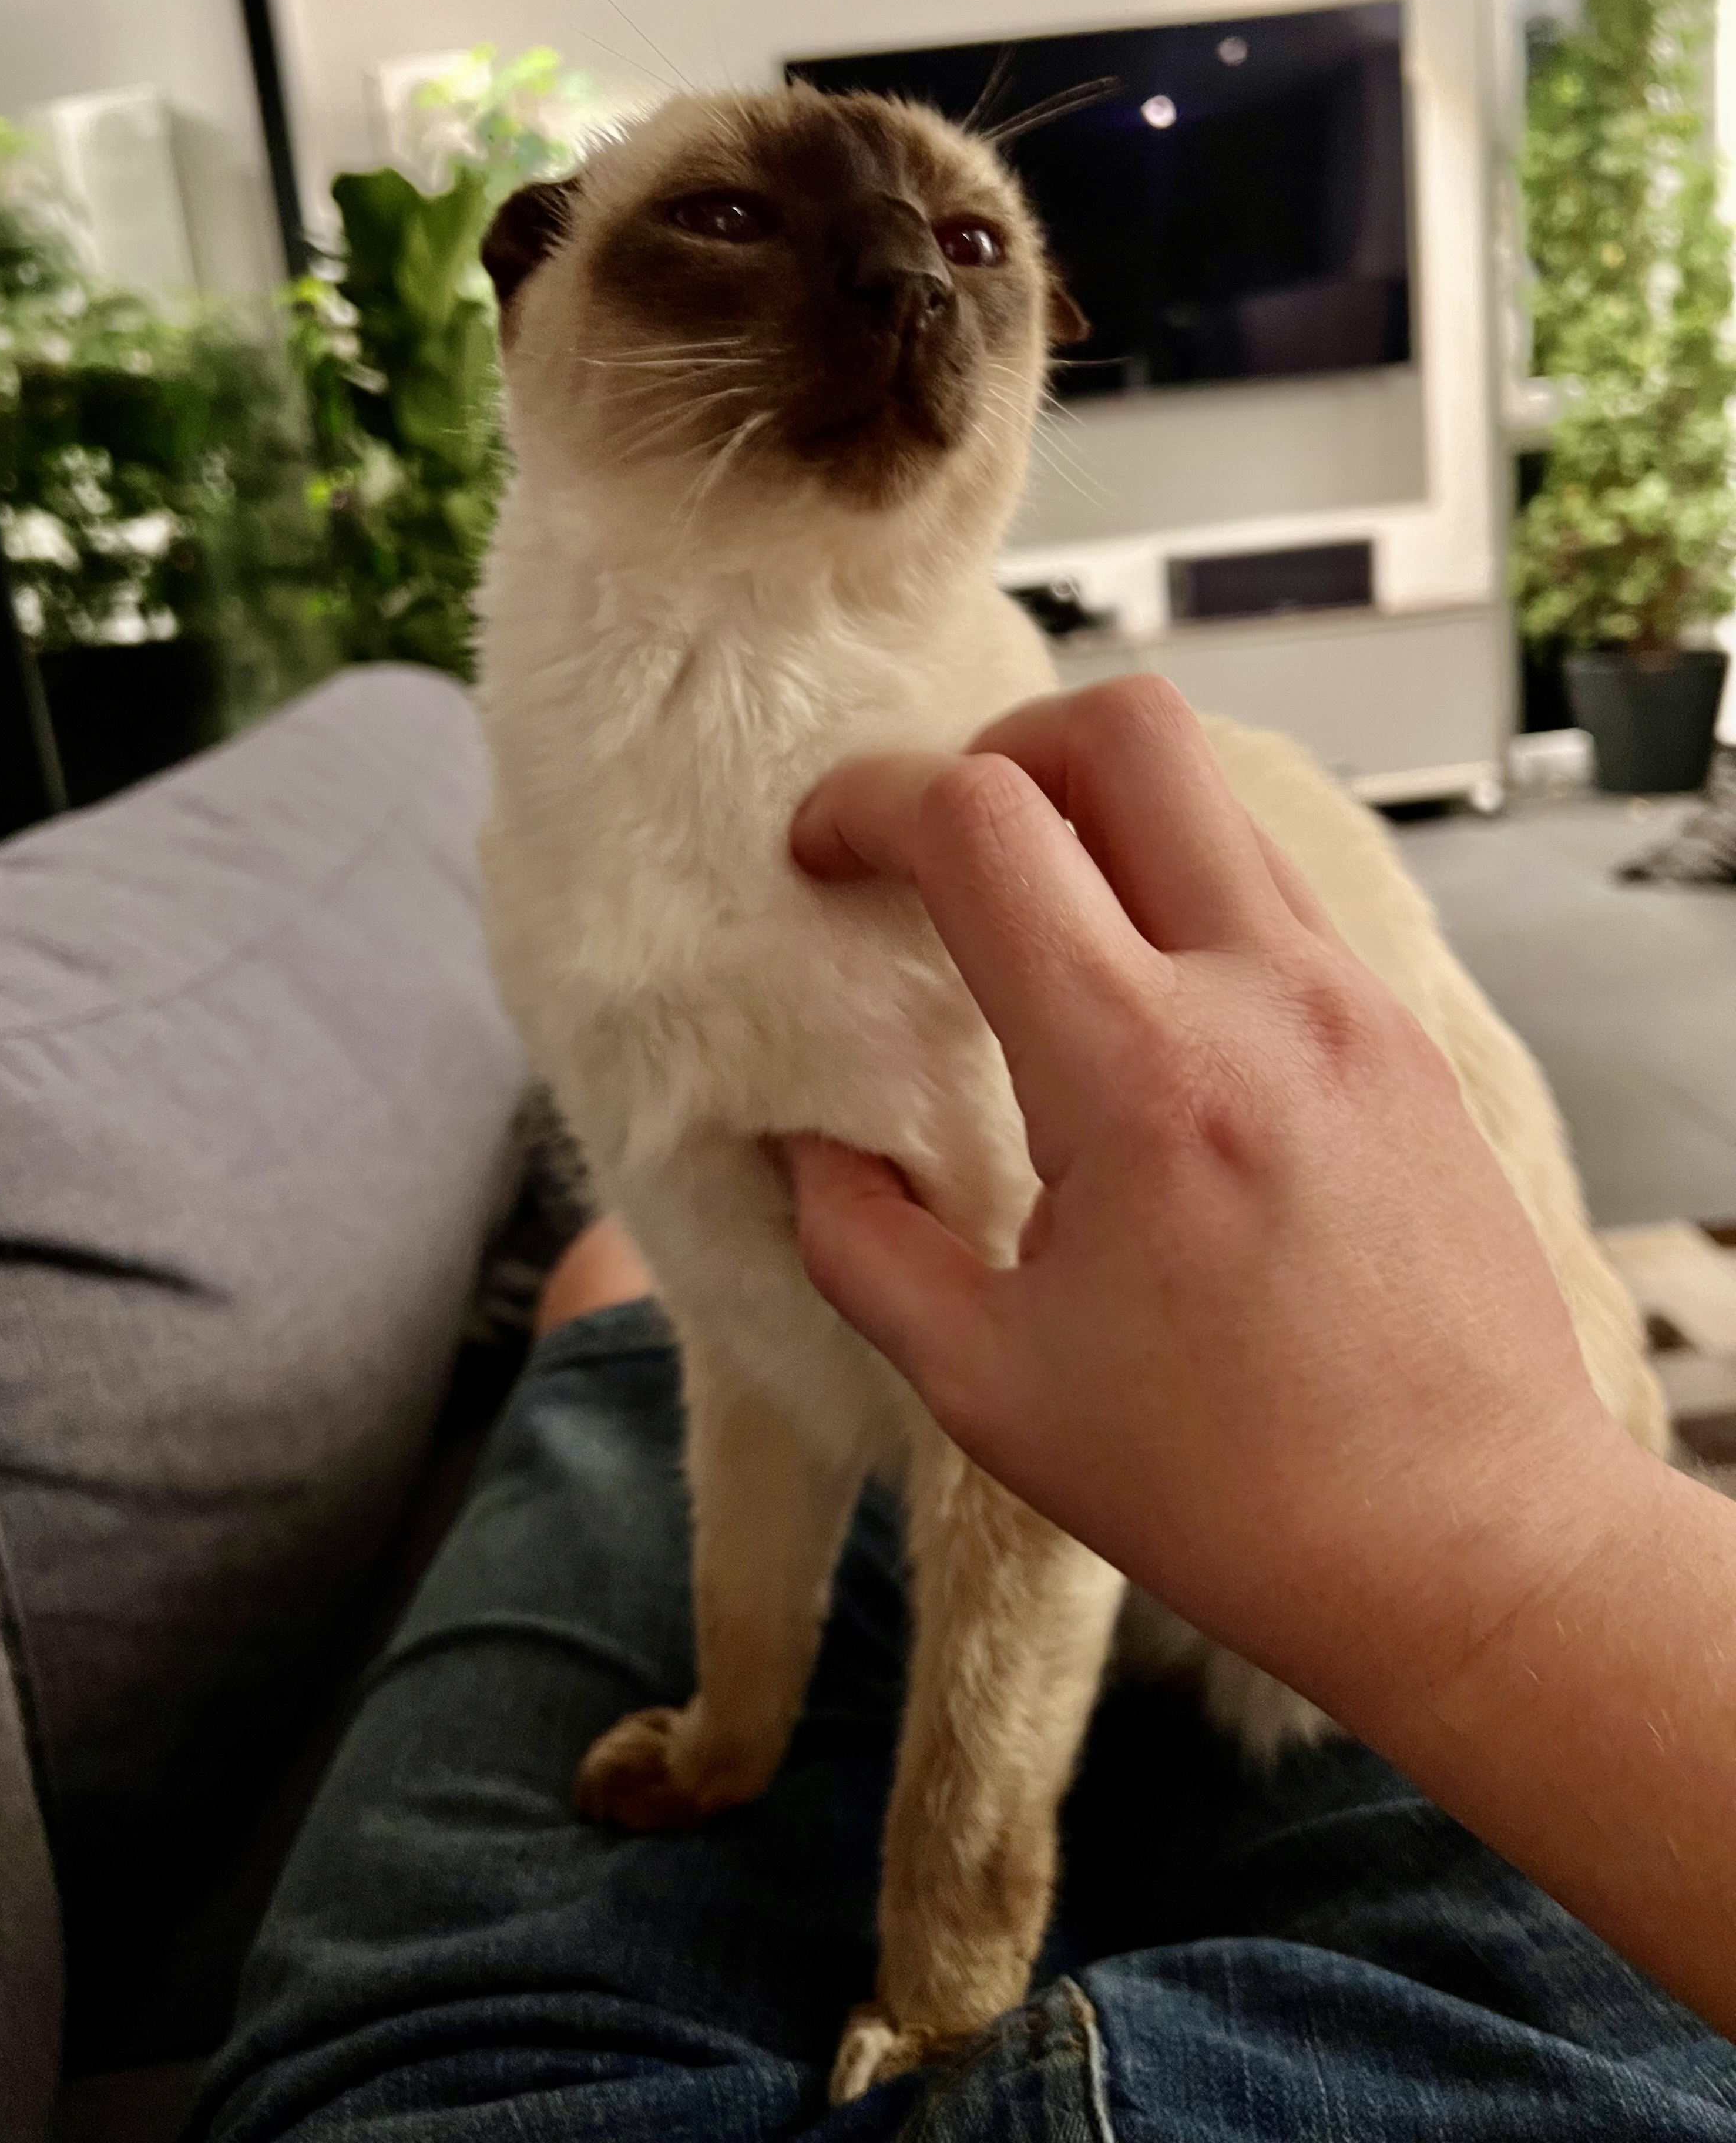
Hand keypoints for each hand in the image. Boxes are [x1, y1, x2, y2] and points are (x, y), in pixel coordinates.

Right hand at [786, 676, 1630, 1728]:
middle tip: (943, 846)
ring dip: (1103, 823)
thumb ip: (861, 1242)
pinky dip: (1187, 900)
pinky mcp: (1406, 1044)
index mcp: (1138, 1073)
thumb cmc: (1233, 1490)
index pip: (981, 820)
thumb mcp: (989, 1385)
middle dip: (1002, 745)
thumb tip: (808, 1149)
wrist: (1469, 1549)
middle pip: (1129, 728)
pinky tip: (1145, 1016)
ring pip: (1218, 802)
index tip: (822, 854)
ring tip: (1039, 935)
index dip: (867, 800)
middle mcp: (1265, 999)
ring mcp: (1356, 1007)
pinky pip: (1280, 897)